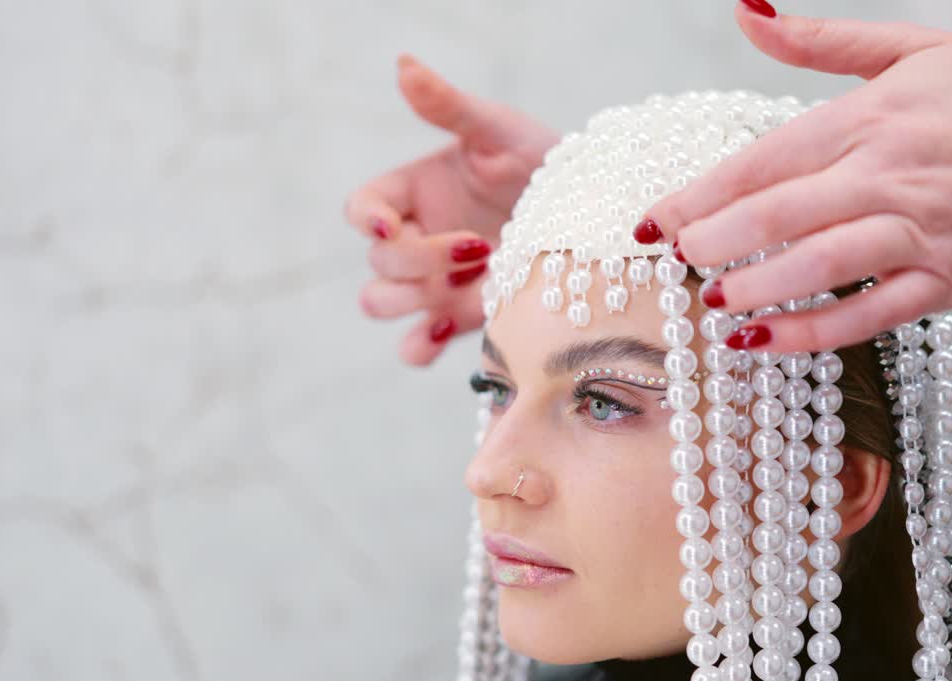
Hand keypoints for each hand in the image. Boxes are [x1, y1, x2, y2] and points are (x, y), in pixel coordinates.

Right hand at [346, 56, 557, 365]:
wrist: (590, 218)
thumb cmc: (543, 164)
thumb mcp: (500, 131)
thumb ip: (450, 107)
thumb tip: (404, 65)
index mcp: (413, 193)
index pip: (361, 209)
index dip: (366, 219)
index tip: (391, 223)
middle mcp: (415, 239)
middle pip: (377, 263)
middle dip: (418, 261)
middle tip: (477, 247)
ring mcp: (434, 283)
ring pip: (383, 303)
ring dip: (417, 298)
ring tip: (475, 282)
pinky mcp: (457, 317)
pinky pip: (416, 345)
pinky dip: (420, 345)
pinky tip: (451, 329)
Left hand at [645, 8, 951, 352]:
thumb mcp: (913, 49)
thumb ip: (821, 40)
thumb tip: (746, 13)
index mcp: (869, 117)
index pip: (762, 159)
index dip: (699, 193)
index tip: (652, 221)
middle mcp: (887, 172)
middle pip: (780, 210)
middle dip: (714, 240)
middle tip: (671, 260)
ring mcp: (918, 230)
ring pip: (820, 263)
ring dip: (756, 287)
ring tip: (709, 302)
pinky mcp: (945, 280)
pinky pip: (869, 312)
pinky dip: (814, 330)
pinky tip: (765, 342)